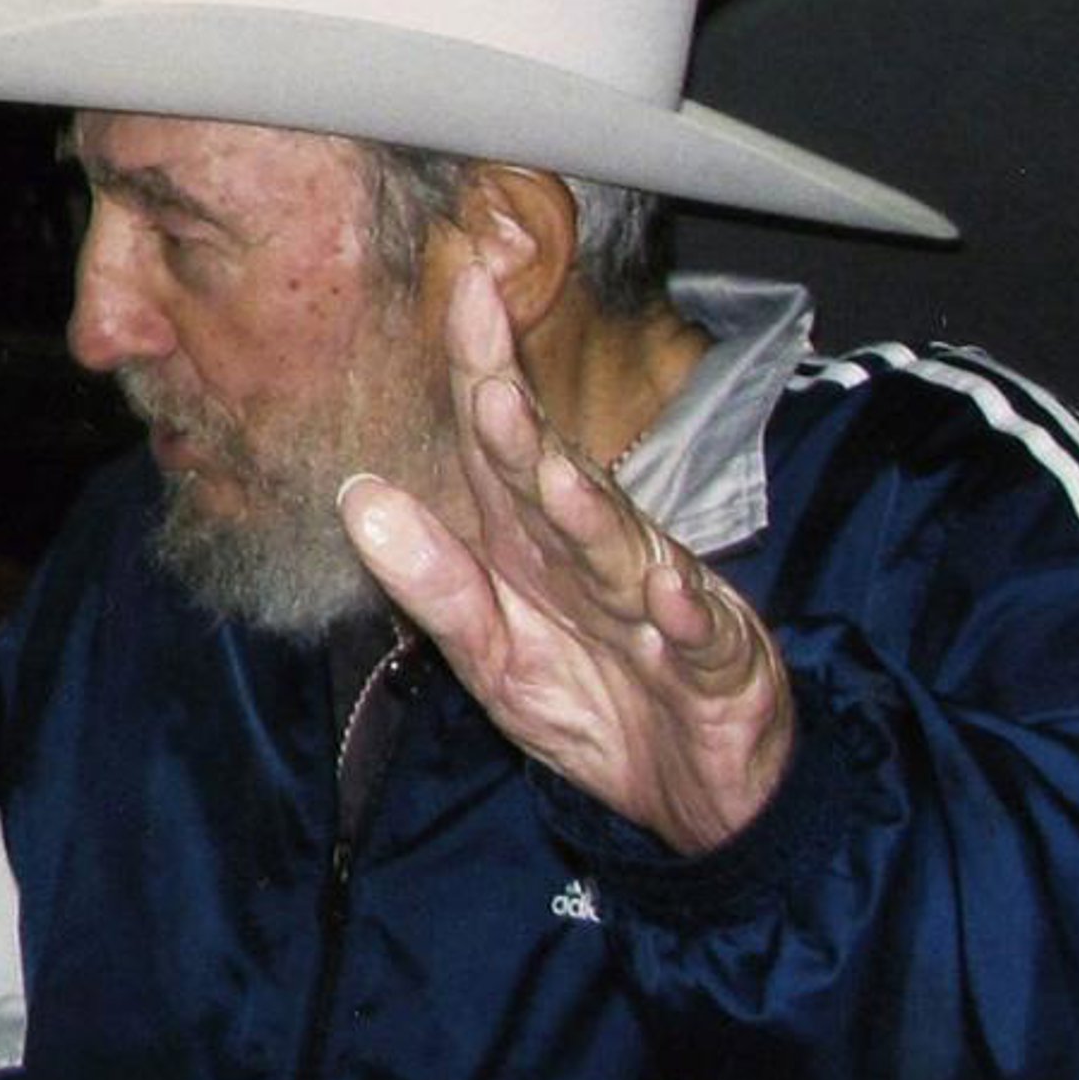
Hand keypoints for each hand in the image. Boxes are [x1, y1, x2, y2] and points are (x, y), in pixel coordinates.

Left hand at [337, 262, 792, 854]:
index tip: (461, 285)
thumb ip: (436, 582)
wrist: (698, 794)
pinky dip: (686, 618)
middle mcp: (595, 555)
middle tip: (485, 350)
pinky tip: (668, 596)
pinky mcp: (718, 663)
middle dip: (519, 419)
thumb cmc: (594, 706)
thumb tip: (359, 496)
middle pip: (552, 478)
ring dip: (588, 514)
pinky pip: (699, 639)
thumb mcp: (493, 660)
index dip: (479, 370)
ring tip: (554, 474)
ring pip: (620, 552)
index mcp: (535, 546)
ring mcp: (660, 604)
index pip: (498, 446)